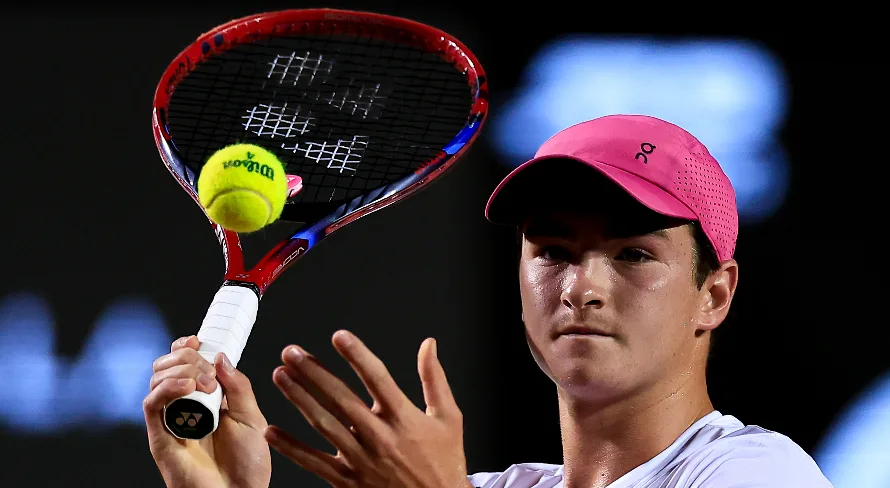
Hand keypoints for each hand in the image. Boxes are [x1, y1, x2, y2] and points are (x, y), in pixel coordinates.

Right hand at [143, 336, 271, 487]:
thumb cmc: (247, 465)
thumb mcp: (251, 418)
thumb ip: (238, 386)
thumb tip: (220, 356)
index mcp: (206, 399)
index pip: (184, 363)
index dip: (185, 347)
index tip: (198, 340)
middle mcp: (185, 407)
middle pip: (167, 365)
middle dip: (187, 357)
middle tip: (211, 374)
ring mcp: (171, 421)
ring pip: (157, 379)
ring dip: (180, 370)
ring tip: (206, 384)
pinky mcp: (160, 436)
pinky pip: (151, 404)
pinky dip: (166, 388)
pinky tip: (188, 386)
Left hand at [264, 330, 471, 487]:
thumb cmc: (444, 464)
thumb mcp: (449, 418)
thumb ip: (434, 379)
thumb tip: (429, 345)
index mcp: (404, 418)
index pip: (377, 378)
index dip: (357, 355)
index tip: (339, 336)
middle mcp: (380, 437)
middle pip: (341, 398)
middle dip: (313, 372)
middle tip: (293, 353)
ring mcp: (361, 460)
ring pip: (323, 424)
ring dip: (299, 398)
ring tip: (281, 376)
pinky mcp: (348, 481)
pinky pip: (315, 462)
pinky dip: (292, 448)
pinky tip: (273, 431)